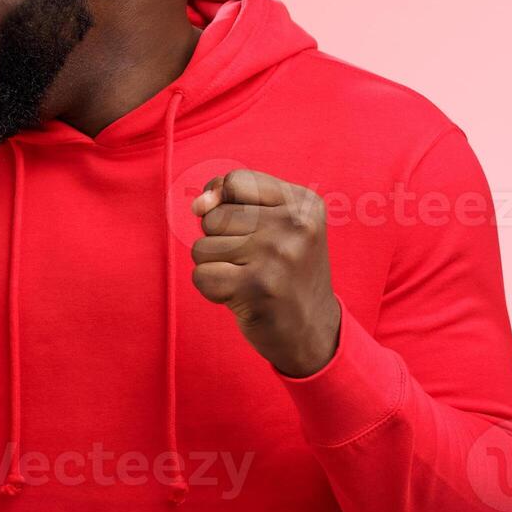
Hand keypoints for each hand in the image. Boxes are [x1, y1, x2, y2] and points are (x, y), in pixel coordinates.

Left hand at [190, 170, 341, 377]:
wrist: (313, 330)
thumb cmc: (284, 271)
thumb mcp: (276, 224)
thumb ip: (233, 200)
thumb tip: (199, 205)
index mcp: (303, 203)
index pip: (235, 181)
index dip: (225, 203)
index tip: (245, 227)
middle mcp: (295, 225)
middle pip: (214, 216)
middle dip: (221, 240)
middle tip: (253, 261)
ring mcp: (277, 256)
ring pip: (203, 246)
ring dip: (216, 266)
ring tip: (248, 277)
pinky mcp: (257, 288)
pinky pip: (201, 275)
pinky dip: (212, 288)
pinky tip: (239, 295)